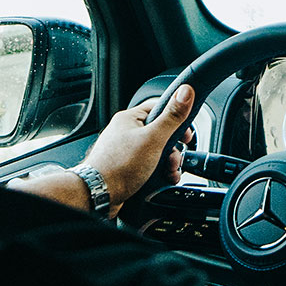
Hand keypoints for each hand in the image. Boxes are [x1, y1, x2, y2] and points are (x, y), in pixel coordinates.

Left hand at [83, 85, 195, 213]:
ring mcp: (126, 151)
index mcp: (130, 119)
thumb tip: (186, 91)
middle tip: (175, 158)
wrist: (98, 194)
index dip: (176, 119)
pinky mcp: (127, 167)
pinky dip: (159, 172)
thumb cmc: (118, 166)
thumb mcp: (153, 138)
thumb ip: (172, 116)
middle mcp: (126, 133)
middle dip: (173, 149)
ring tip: (169, 172)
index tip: (186, 133)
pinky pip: (149, 165)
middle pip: (160, 133)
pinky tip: (163, 179)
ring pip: (156, 152)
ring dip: (168, 163)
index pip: (159, 108)